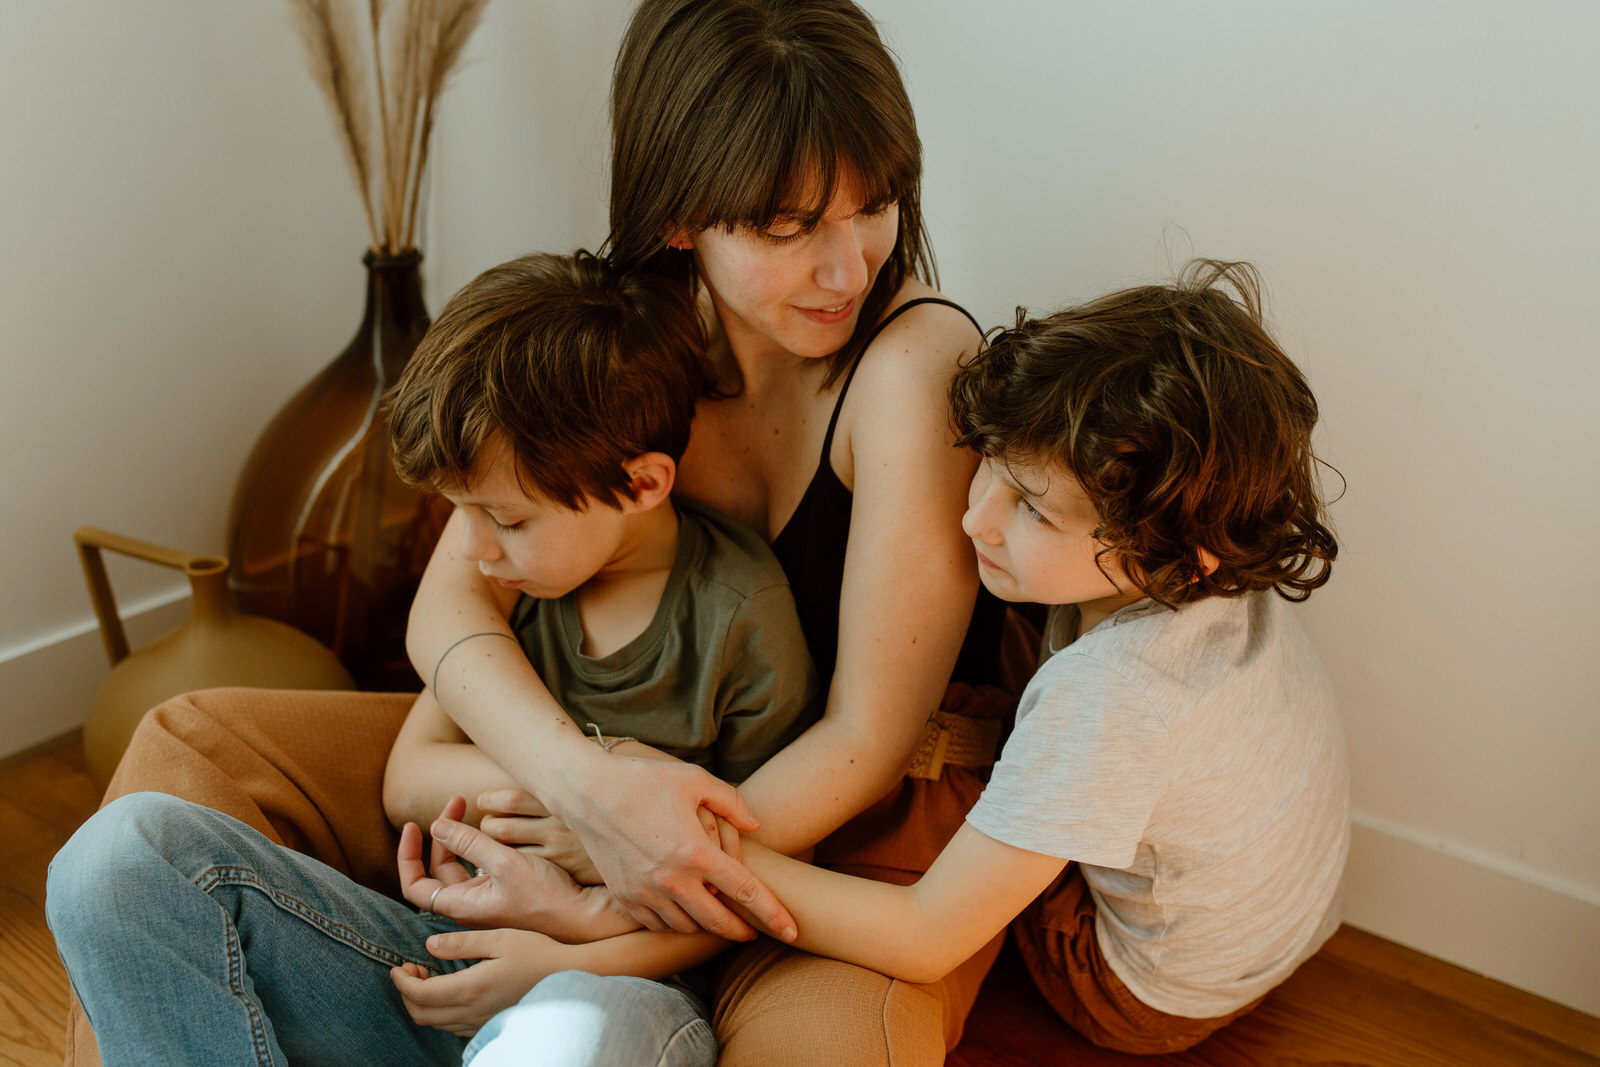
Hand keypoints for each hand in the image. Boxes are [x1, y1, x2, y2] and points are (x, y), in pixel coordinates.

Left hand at [390, 928, 564, 1036]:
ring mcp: (481, 1022)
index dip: (401, 981)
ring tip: (430, 976)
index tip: (399, 965)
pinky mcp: (489, 1025)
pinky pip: (452, 1026)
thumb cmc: (538, 953)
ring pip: (435, 1024)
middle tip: (412, 969)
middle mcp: (472, 1012)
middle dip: (407, 994)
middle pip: (421, 1015)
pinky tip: (450, 990)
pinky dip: (440, 1011)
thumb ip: (462, 941)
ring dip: (422, 1003)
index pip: (420, 995)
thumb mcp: (500, 937)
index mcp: (470, 988)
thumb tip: (430, 944)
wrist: (571, 978)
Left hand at [398, 801, 638, 940]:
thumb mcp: (506, 863)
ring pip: (462, 865)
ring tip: (472, 809)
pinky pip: (483, 866)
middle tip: (457, 802)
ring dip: (462, 836)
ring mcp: (489, 899)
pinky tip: (497, 828)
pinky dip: (482, 844)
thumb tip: (437, 826)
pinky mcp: (507, 893)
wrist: (584, 917)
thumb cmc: (547, 896)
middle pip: (439, 868)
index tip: (413, 826)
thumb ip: (470, 843)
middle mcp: (471, 904)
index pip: (414, 885)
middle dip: (442, 833)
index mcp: (462, 905)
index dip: (408, 856)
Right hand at [553, 756, 793, 941]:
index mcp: (696, 852)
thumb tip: (756, 826)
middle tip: (754, 932)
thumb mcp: (694, 779)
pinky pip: (659, 924)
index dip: (774, 916)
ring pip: (689, 927)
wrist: (585, 791)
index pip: (746, 893)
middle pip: (719, 922)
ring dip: (708, 925)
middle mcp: (672, 880)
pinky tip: (684, 910)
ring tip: (718, 915)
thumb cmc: (642, 779)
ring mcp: (646, 893)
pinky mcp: (625, 897)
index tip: (792, 932)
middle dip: (741, 931)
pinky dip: (676, 922)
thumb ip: (732, 803)